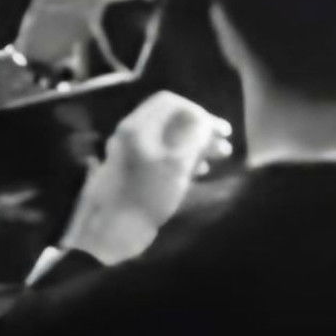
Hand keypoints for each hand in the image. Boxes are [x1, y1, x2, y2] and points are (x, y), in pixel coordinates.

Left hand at [61, 91, 233, 266]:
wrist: (111, 233)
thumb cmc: (145, 196)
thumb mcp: (175, 166)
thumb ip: (193, 138)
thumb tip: (205, 120)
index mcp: (138, 127)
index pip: (170, 102)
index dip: (197, 110)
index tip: (217, 128)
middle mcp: (132, 135)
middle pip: (171, 121)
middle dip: (200, 129)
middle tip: (225, 142)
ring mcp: (132, 155)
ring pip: (170, 141)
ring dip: (196, 145)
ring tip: (221, 156)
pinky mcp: (135, 173)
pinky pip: (163, 157)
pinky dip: (183, 160)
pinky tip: (201, 172)